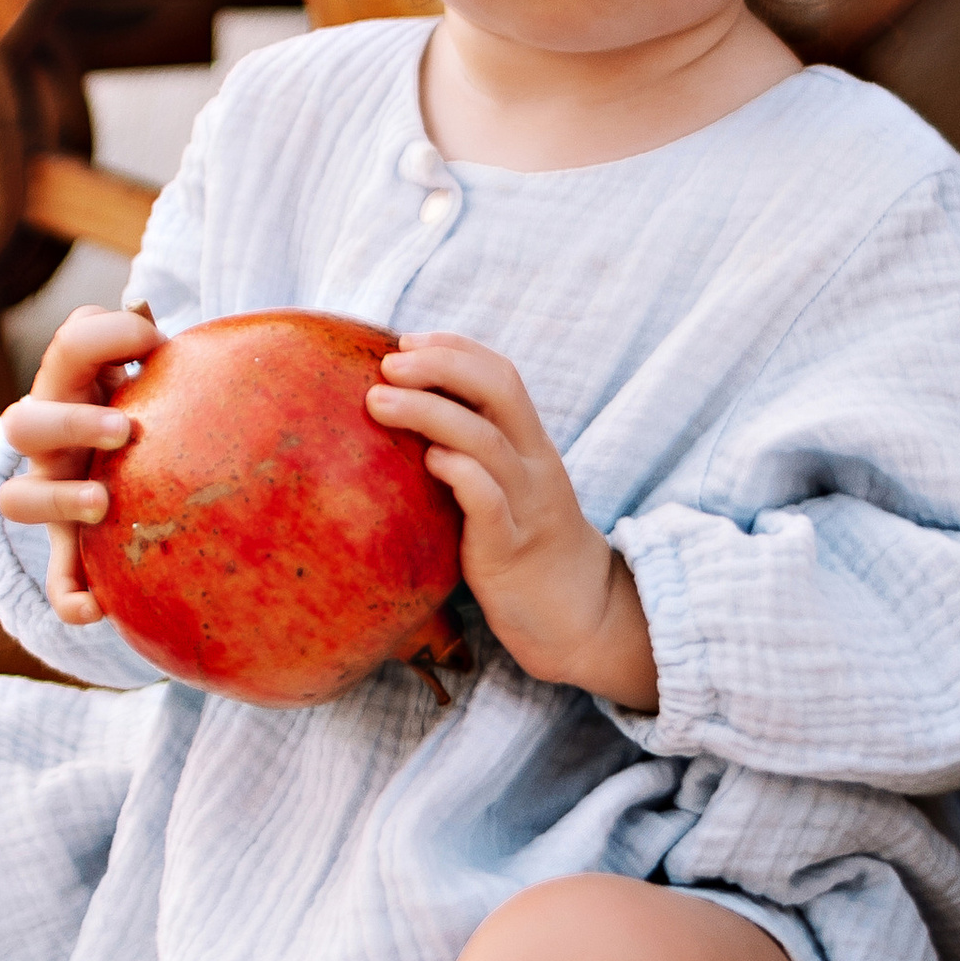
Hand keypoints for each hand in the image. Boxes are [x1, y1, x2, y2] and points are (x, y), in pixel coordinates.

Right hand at [0, 305, 152, 625]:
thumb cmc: (156, 404)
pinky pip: (57, 581)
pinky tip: (98, 610)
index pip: (70, 346)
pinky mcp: (69, 548)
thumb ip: (157, 346)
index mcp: (72, 386)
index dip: (105, 337)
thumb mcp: (160, 370)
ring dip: (57, 500)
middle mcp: (49, 441)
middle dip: (70, 423)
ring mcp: (52, 494)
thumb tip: (157, 318)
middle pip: (23, 423)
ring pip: (17, 500)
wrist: (140, 468)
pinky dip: (68, 596)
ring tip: (103, 504)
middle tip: (124, 429)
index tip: (153, 343)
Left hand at [367, 336, 658, 708]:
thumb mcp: (505, 491)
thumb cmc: (525, 551)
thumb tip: (405, 425)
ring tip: (378, 401)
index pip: (502, 375)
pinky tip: (428, 461)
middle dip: (442, 365)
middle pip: (499, 391)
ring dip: (429, 412)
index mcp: (531, 447)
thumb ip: (470, 455)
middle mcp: (534, 466)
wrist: (581, 620)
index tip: (406, 340)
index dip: (456, 349)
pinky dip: (459, 473)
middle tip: (389, 363)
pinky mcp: (511, 551)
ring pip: (486, 441)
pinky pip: (489, 502)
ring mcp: (526, 507)